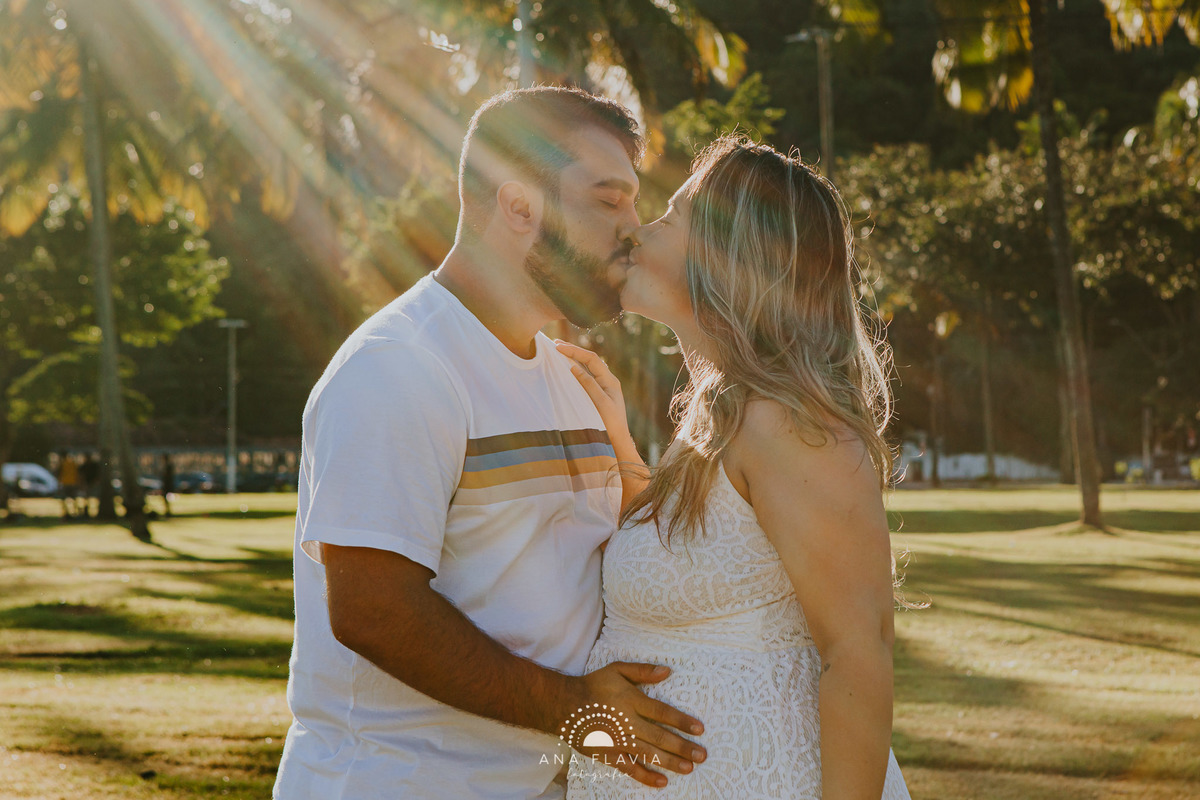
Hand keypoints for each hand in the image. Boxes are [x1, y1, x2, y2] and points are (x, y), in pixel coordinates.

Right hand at [555, 341, 629, 439]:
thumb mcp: (600, 403)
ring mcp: (602, 388)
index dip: (575, 351)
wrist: (617, 442)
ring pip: (586, 368)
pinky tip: (564, 369)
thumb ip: (588, 384)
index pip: (591, 359)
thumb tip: (573, 367)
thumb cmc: (611, 424)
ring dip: (572, 359)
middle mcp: (606, 381)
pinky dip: (574, 371)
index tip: (558, 347)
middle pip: (589, 360)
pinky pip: (584, 378)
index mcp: (610, 380)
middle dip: (573, 351)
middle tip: (555, 344)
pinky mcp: (596, 395)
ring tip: (557, 352)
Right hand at [572, 661, 705, 787]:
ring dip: (670, 762)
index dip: (681, 721)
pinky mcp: (608, 754)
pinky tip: (661, 781)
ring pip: (648, 754)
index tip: (699, 729)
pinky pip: (629, 768)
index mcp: (631, 701)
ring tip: (689, 768)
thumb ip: (642, 671)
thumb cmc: (594, 685)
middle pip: (659, 737)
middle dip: (683, 747)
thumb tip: (667, 670)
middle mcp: (627, 723)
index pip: (662, 712)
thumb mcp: (617, 670)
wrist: (564, 705)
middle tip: (702, 755)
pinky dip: (645, 775)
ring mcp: (617, 741)